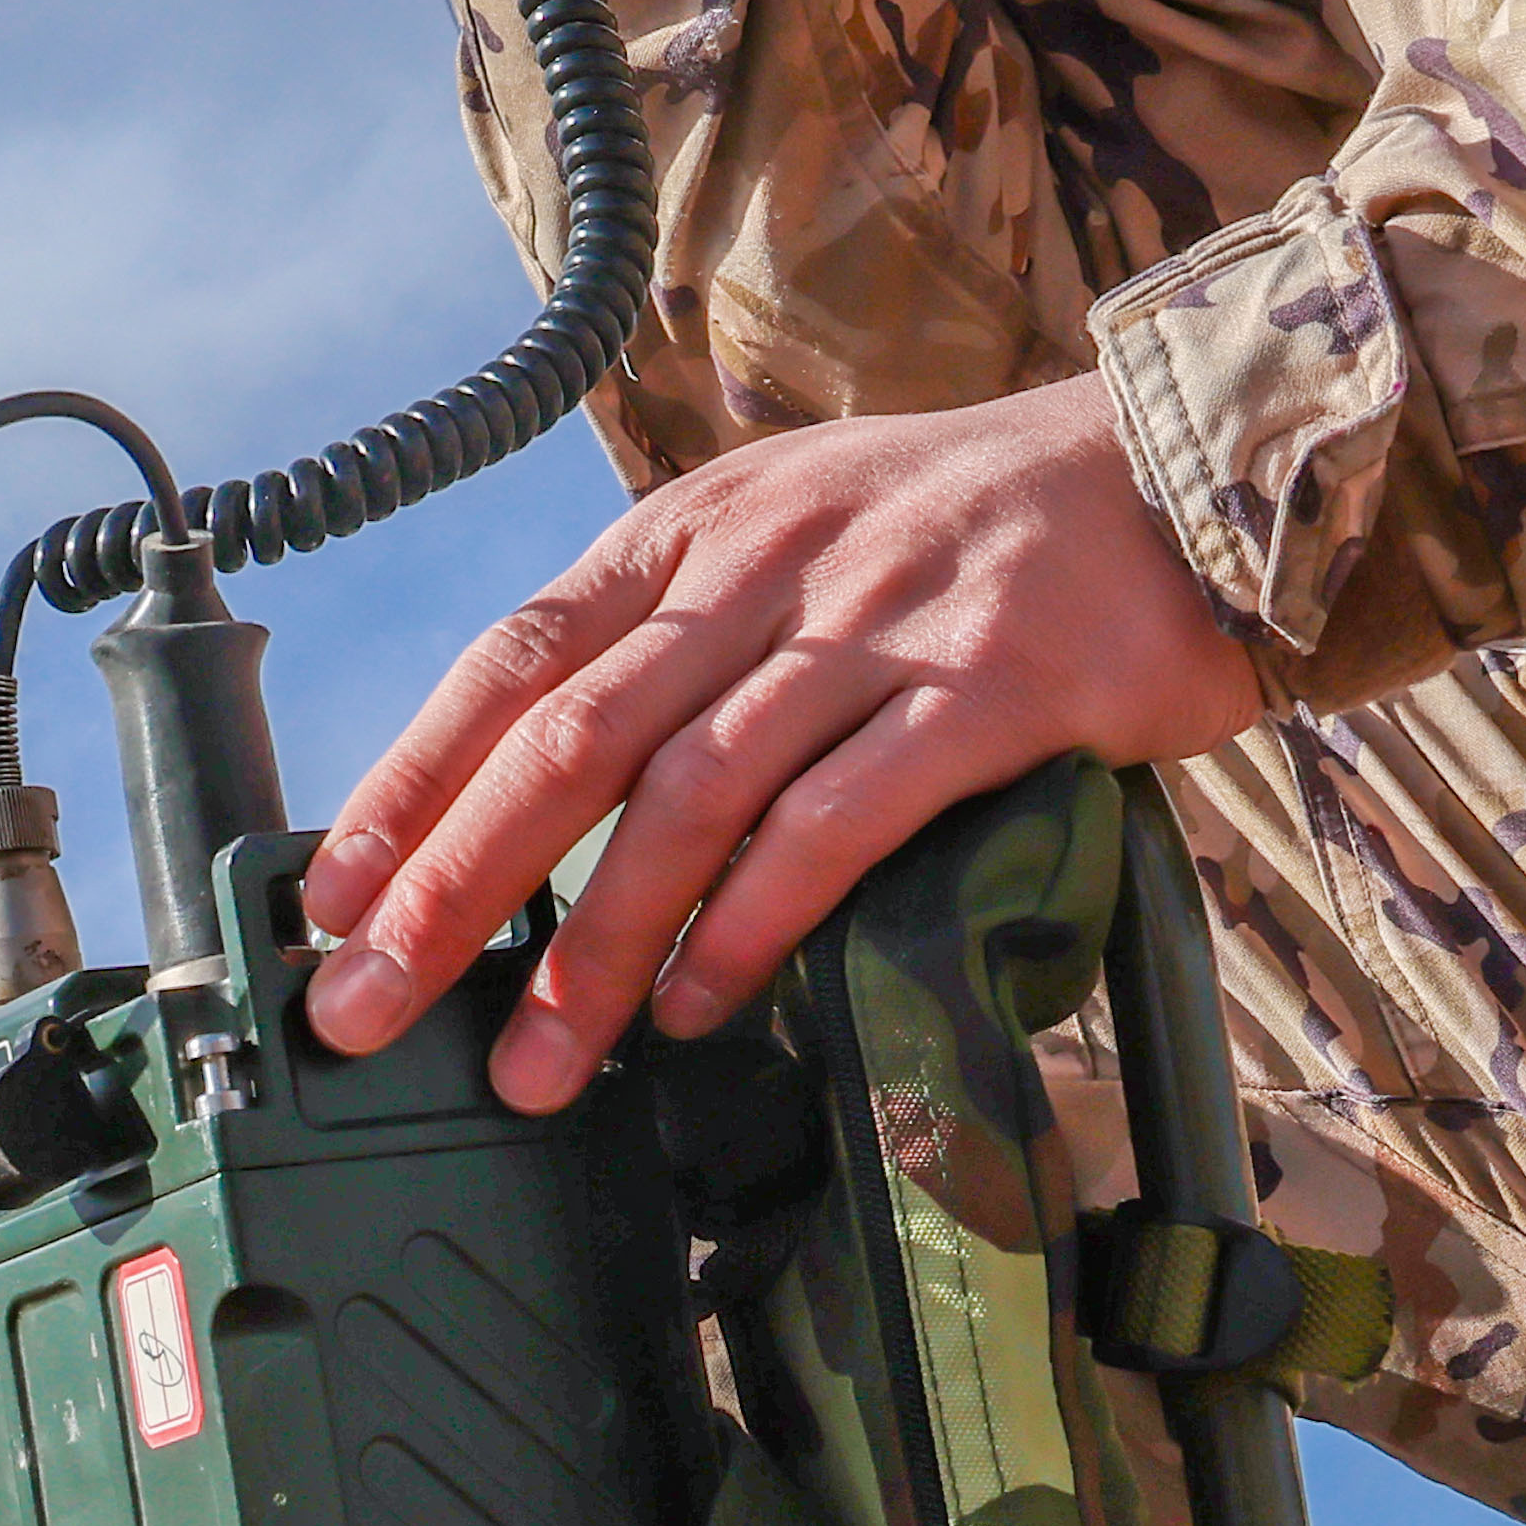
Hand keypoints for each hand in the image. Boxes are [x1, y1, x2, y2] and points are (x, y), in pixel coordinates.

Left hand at [298, 385, 1265, 1116]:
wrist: (1195, 466)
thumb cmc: (978, 530)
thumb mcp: (802, 531)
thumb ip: (687, 636)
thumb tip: (547, 781)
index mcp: (700, 528)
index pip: (513, 658)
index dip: (410, 783)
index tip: (329, 899)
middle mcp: (767, 564)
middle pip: (569, 738)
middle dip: (454, 886)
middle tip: (372, 1008)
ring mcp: (877, 623)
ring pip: (689, 797)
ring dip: (596, 943)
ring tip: (538, 1058)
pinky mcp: (989, 689)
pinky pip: (839, 822)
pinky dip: (753, 923)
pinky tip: (702, 1004)